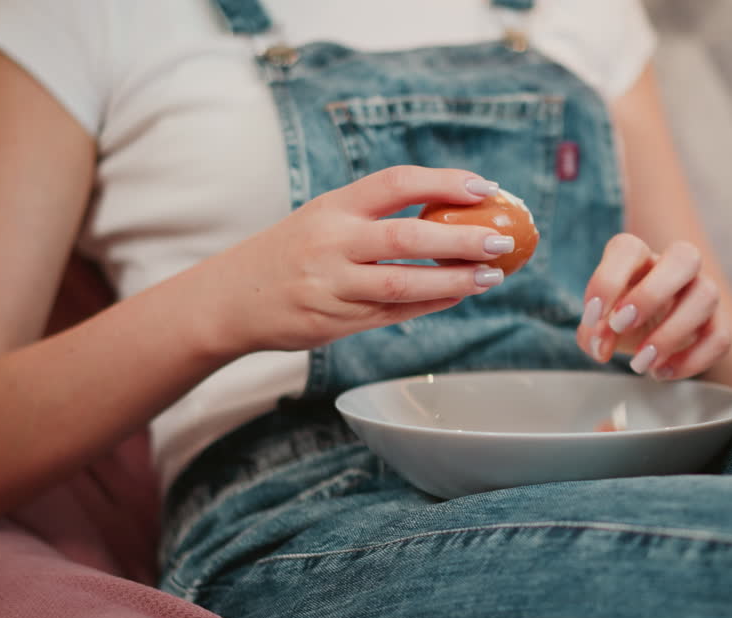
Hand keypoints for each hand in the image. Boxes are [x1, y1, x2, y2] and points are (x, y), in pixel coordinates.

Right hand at [199, 166, 514, 355]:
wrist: (231, 299)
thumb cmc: (291, 251)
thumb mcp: (324, 217)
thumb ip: (375, 215)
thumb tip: (453, 211)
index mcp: (333, 207)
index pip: (396, 183)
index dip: (444, 182)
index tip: (485, 188)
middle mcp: (332, 243)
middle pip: (407, 237)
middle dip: (461, 239)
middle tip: (501, 240)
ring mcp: (333, 285)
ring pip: (404, 284)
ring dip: (454, 281)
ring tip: (491, 276)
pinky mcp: (336, 321)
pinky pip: (394, 313)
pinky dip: (431, 304)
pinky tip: (459, 295)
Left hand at [576, 233, 731, 380]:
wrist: (649, 337)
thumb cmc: (622, 320)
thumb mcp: (599, 326)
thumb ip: (593, 333)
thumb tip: (601, 345)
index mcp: (639, 258)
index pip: (628, 249)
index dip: (607, 281)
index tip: (593, 315)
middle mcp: (676, 268)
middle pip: (684, 256)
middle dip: (651, 294)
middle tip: (621, 325)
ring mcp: (702, 292)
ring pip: (707, 296)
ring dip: (671, 334)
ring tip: (641, 362)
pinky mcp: (718, 324)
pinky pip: (720, 337)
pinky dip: (691, 360)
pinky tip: (662, 372)